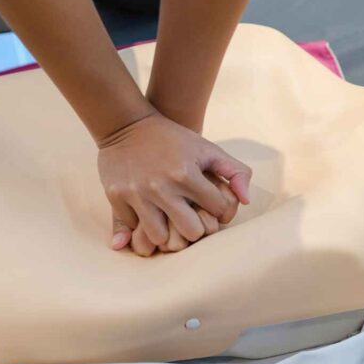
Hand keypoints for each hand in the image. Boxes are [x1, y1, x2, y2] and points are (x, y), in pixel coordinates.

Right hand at [97, 111, 250, 254]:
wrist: (127, 125)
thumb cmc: (174, 139)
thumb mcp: (208, 149)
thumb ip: (235, 172)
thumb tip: (246, 202)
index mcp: (187, 174)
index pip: (218, 211)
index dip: (222, 212)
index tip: (215, 208)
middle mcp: (162, 187)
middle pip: (190, 232)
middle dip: (195, 229)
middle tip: (193, 220)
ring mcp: (137, 194)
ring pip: (159, 238)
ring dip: (167, 233)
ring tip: (171, 222)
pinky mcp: (117, 198)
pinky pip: (134, 230)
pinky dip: (143, 228)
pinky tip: (151, 216)